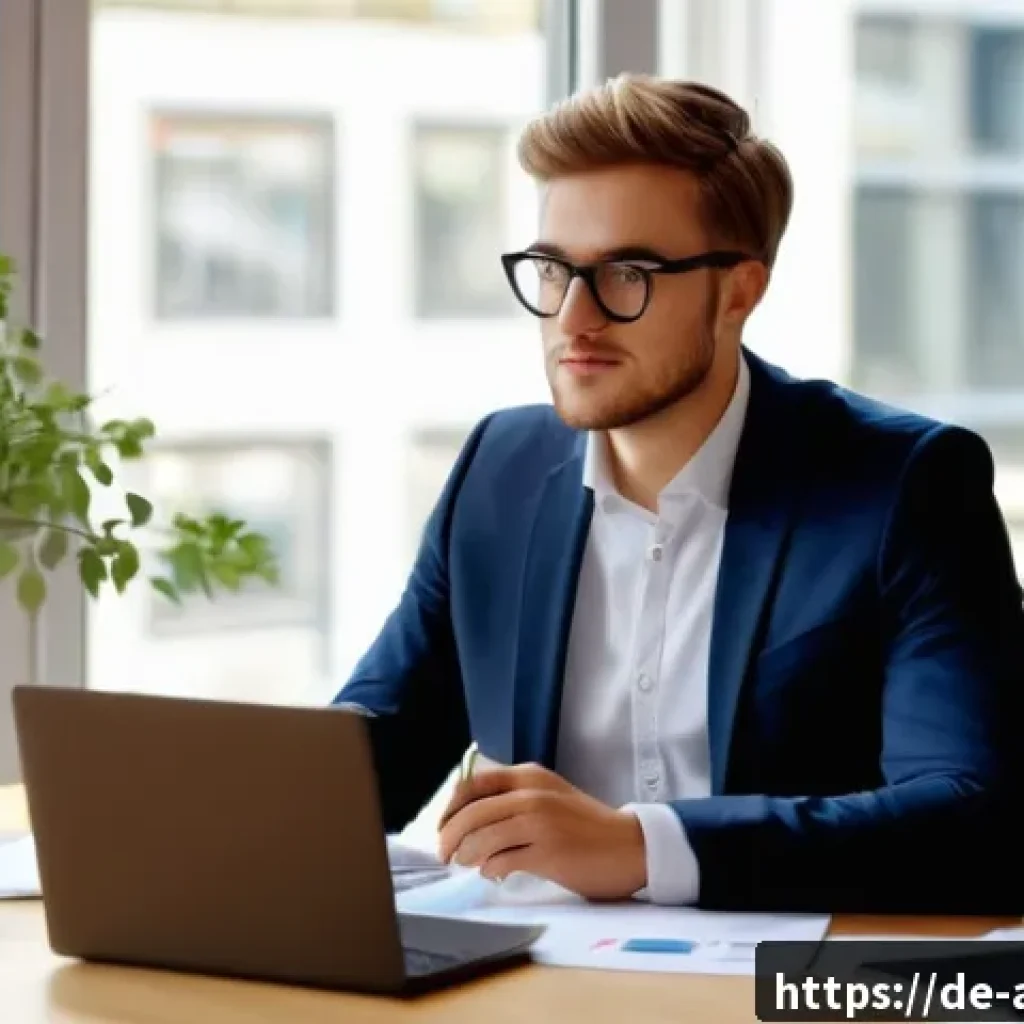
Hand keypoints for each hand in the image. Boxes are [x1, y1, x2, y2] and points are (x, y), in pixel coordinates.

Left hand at [437, 762, 646, 900]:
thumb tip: (468, 819)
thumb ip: (514, 798)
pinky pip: (502, 861)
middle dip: (450, 836)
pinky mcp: (549, 851)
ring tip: (469, 864)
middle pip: (472, 812)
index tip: (442, 827)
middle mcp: (532, 793)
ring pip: (482, 837)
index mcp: (529, 776)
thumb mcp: (549, 795)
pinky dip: (490, 869)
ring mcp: (540, 822)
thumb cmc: (586, 825)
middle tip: (444, 855)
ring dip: (467, 855)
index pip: (473, 784)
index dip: (450, 808)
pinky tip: (494, 873)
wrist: (629, 845)